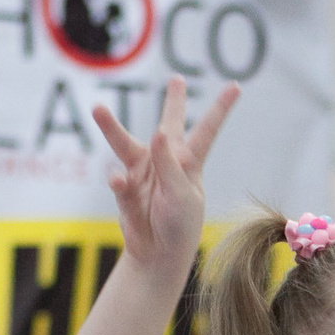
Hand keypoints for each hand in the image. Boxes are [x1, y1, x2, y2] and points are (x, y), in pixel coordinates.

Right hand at [93, 77, 240, 276]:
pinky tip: (119, 182)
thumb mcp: (181, 195)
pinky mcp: (124, 188)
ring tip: (98, 109)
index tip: (236, 86)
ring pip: (126, 144)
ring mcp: (143, 173)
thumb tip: (158, 133)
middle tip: (177, 79)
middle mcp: (166, 162)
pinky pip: (119, 180)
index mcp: (189, 163)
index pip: (207, 130)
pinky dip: (118, 182)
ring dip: (112, 127)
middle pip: (169, 125)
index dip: (221, 108)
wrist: (158, 255)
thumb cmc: (180, 226)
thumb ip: (170, 165)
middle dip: (174, 103)